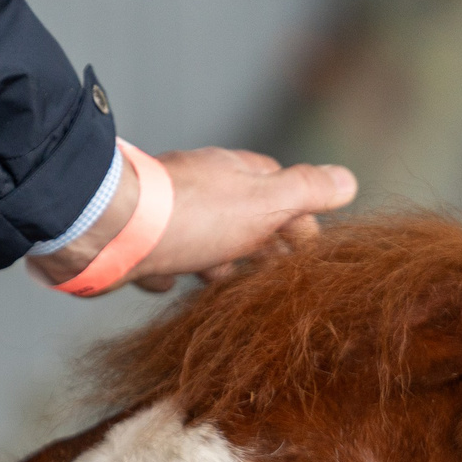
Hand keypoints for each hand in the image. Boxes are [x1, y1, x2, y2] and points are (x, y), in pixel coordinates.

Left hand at [28, 147, 357, 292]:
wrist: (113, 230)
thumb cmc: (193, 215)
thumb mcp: (264, 202)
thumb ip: (306, 191)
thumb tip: (348, 180)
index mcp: (235, 174)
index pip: (281, 190)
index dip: (300, 220)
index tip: (312, 252)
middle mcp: (200, 189)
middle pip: (241, 217)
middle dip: (259, 244)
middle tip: (274, 277)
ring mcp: (166, 217)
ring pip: (202, 239)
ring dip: (216, 261)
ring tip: (225, 285)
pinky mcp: (135, 244)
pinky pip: (159, 258)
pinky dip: (168, 272)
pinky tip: (168, 286)